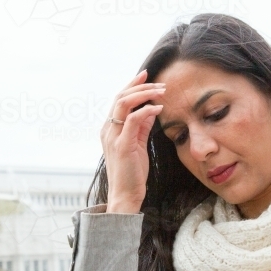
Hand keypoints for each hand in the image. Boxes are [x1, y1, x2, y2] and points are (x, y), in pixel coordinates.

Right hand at [101, 69, 164, 212]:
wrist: (125, 195)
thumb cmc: (132, 173)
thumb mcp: (138, 144)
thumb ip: (142, 127)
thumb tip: (151, 109)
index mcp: (110, 129)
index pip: (119, 100)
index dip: (132, 86)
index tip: (147, 75)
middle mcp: (108, 130)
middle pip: (120, 97)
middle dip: (140, 86)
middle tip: (159, 83)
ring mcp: (113, 137)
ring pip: (124, 104)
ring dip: (144, 94)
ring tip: (162, 92)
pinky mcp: (122, 145)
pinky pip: (132, 120)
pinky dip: (146, 110)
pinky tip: (159, 108)